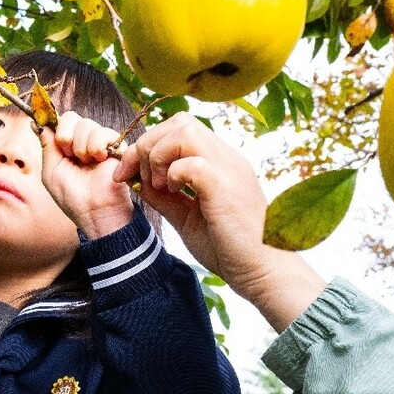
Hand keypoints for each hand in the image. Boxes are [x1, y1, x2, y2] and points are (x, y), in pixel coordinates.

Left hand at [38, 111, 133, 237]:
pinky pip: (103, 132)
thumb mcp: (51, 171)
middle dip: (66, 136)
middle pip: (71, 118)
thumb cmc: (72, 196)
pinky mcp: (117, 145)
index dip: (55, 127)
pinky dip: (96, 146)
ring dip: (81, 146)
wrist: (94, 211)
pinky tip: (99, 160)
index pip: (60, 121)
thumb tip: (36, 123)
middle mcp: (83, 140)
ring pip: (86, 124)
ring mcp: (100, 141)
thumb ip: (46, 146)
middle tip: (70, 156)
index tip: (56, 143)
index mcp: (68, 146)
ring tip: (87, 163)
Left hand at [112, 112, 327, 330]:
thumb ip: (163, 196)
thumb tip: (134, 178)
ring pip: (185, 132)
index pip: (180, 127)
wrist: (263, 272)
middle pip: (180, 122)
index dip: (149, 143)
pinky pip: (194, 162)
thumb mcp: (186, 217)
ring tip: (159, 185)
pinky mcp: (226, 189)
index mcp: (219, 162)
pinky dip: (173, 173)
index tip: (130, 172)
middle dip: (148, 144)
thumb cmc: (229, 248)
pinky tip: (173, 193)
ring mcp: (229, 170)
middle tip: (141, 177)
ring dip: (159, 155)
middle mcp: (226, 158)